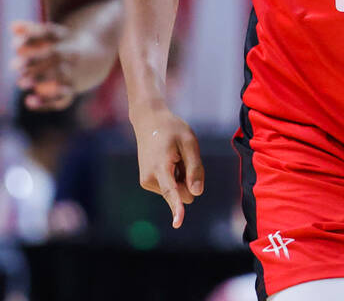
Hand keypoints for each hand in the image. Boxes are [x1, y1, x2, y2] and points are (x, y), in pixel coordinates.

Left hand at [12, 21, 76, 110]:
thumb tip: (12, 26)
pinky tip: (28, 101)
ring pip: (60, 76)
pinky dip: (45, 103)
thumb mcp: (52, 34)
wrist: (94, 58)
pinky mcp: (71, 90)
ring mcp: (74, 72)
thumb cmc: (65, 43)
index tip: (13, 45)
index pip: (50, 33)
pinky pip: (62, 99)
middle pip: (55, 55)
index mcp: (67, 37)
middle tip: (12, 65)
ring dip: (40, 79)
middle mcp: (73, 54)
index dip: (32, 37)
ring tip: (20, 83)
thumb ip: (31, 29)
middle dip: (34, 60)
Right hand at [129, 99, 203, 228]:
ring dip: (181, 177)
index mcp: (160, 167)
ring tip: (173, 157)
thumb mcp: (189, 142)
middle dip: (189, 181)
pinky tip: (169, 161)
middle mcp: (150, 178)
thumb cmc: (171, 129)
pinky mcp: (148, 183)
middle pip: (184, 194)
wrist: (148, 121)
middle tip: (182, 156)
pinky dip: (175, 177)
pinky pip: (172, 189)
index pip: (172, 191)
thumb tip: (197, 192)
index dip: (176, 208)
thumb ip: (195, 168)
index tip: (177, 223)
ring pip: (178, 192)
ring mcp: (147, 182)